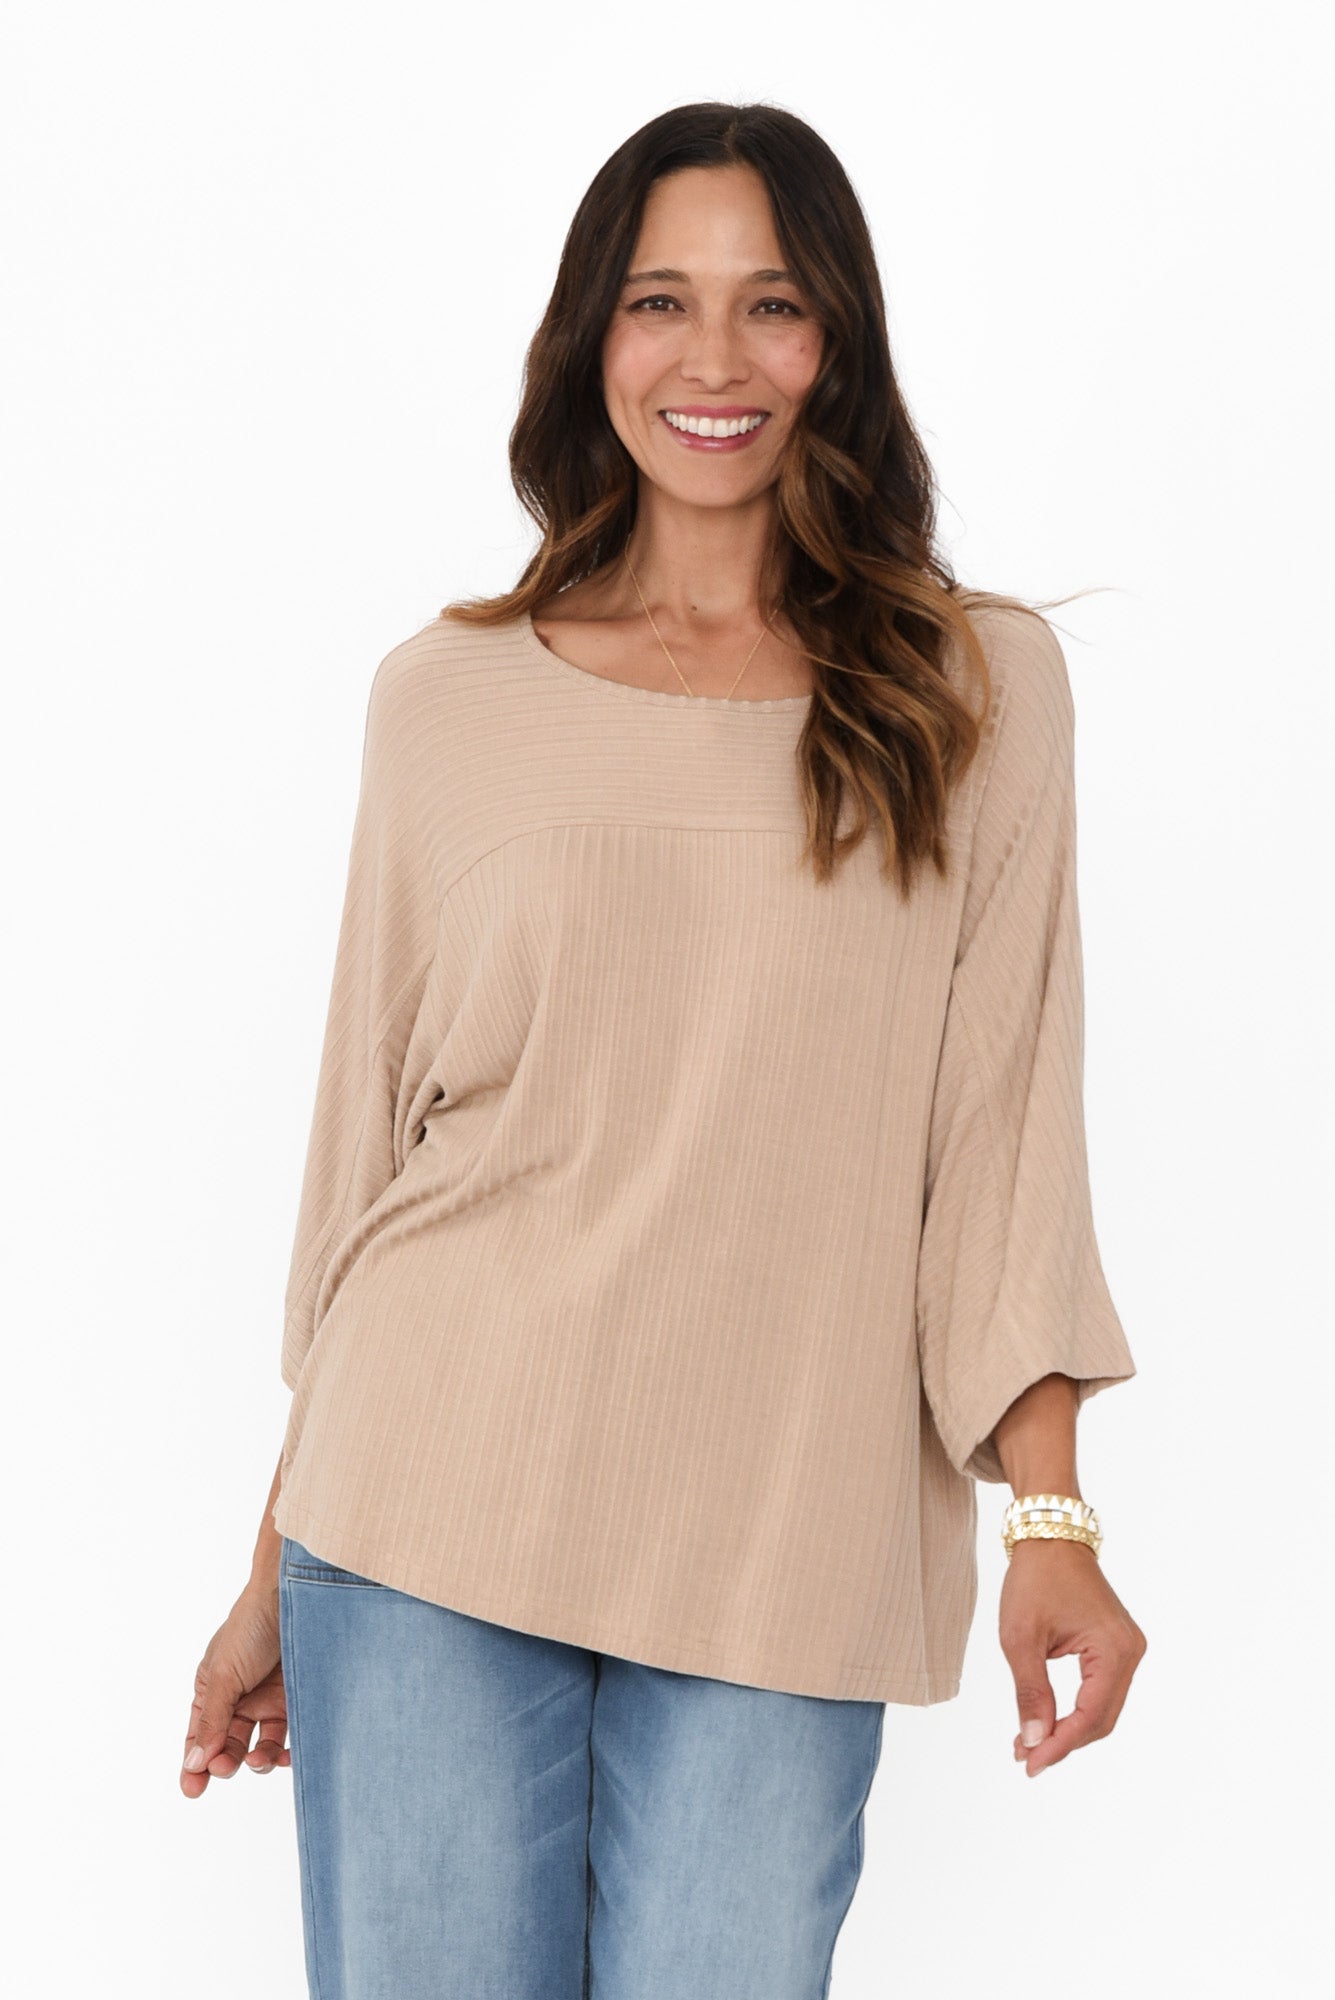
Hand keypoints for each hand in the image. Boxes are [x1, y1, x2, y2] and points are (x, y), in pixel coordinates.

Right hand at [180, 1578, 289, 1796]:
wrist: (293, 1597)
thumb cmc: (250, 1628)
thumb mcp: (224, 1675)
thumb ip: (211, 1720)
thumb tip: (194, 1763)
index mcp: (212, 1692)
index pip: (198, 1737)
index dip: (193, 1765)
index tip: (193, 1791)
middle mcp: (239, 1701)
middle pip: (227, 1747)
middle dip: (225, 1763)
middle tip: (227, 1766)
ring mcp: (267, 1701)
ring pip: (259, 1747)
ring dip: (256, 1760)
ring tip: (258, 1758)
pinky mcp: (295, 1701)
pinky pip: (289, 1738)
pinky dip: (287, 1753)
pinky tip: (286, 1757)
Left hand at [999, 1538, 1146, 1776]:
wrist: (1049, 1536)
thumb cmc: (1034, 1579)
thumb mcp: (1021, 1637)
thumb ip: (1030, 1692)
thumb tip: (1034, 1740)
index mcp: (1115, 1649)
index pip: (1091, 1716)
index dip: (1060, 1745)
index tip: (1030, 1764)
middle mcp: (1131, 1652)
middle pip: (1102, 1719)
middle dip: (1064, 1742)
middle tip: (1025, 1758)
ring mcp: (1127, 1649)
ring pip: (1102, 1708)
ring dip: (1069, 1730)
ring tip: (1029, 1744)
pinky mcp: (1116, 1646)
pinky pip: (1100, 1690)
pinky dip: (1075, 1710)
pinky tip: (1047, 1721)